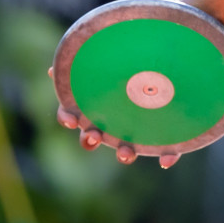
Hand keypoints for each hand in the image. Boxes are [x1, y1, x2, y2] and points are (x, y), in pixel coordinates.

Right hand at [47, 66, 177, 167]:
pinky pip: (166, 152)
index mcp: (95, 107)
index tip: (70, 119)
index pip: (73, 116)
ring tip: (125, 153)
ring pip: (126, 151)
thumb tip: (52, 70)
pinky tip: (166, 161)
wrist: (171, 71)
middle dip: (90, 139)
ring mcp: (137, 133)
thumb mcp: (108, 62)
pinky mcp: (165, 137)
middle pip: (94, 138)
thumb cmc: (130, 67)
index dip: (68, 118)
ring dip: (124, 154)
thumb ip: (85, 63)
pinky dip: (167, 158)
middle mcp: (112, 124)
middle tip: (94, 136)